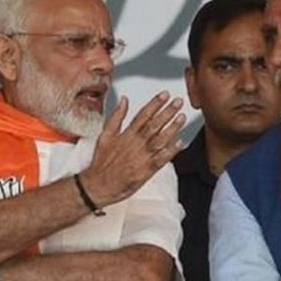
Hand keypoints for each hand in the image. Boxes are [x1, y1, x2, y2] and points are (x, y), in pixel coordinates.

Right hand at [80, 92, 185, 207]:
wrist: (98, 185)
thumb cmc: (101, 162)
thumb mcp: (105, 135)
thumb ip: (116, 117)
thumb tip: (124, 101)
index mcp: (126, 134)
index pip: (143, 115)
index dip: (155, 104)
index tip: (164, 95)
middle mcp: (136, 144)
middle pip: (154, 124)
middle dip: (167, 111)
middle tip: (178, 102)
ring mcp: (142, 157)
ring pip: (160, 139)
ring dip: (172, 128)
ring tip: (182, 117)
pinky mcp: (147, 170)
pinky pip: (162, 159)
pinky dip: (171, 151)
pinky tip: (180, 143)